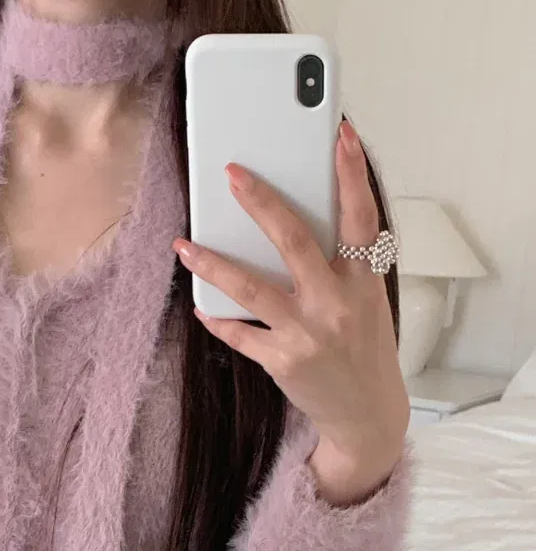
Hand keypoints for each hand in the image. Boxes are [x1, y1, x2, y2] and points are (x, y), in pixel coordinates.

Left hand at [174, 119, 409, 506]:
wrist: (366, 416)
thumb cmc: (365, 352)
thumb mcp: (367, 302)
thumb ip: (343, 265)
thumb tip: (302, 220)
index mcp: (363, 282)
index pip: (361, 218)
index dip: (352, 174)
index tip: (340, 134)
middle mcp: (335, 304)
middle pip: (294, 241)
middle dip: (261, 202)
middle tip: (232, 174)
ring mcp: (306, 333)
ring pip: (251, 288)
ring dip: (213, 263)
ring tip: (184, 244)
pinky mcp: (282, 361)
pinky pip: (239, 333)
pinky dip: (218, 318)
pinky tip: (200, 306)